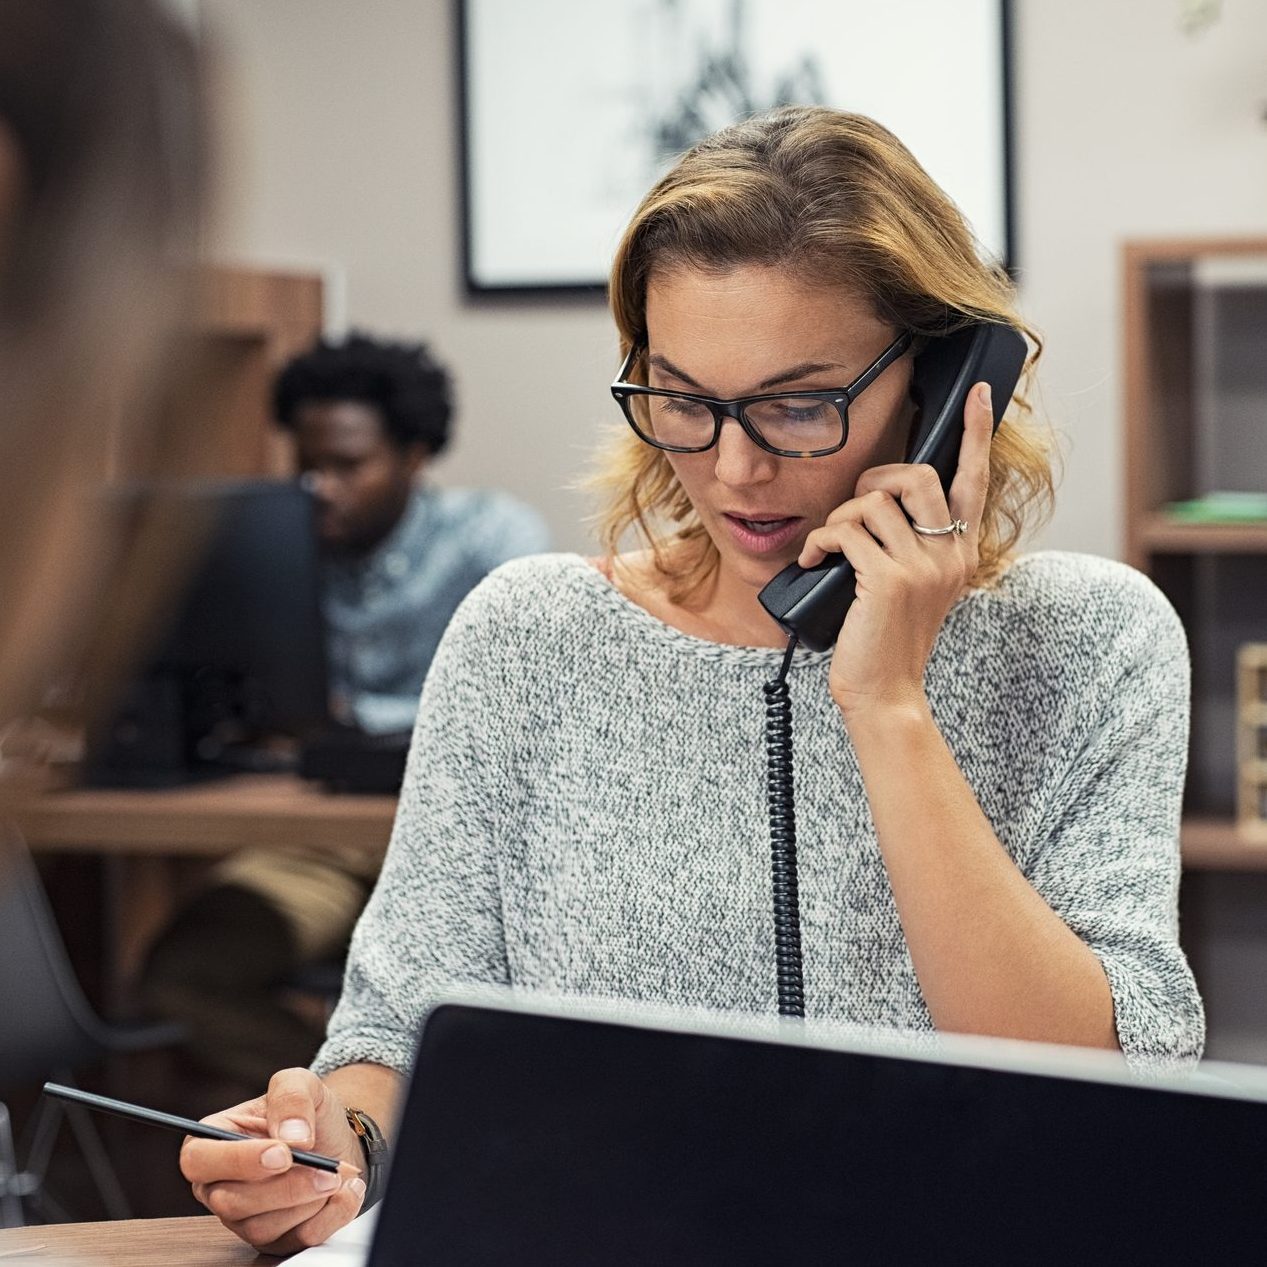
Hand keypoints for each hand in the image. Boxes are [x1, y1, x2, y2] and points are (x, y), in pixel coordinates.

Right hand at [180, 1067, 365, 1253]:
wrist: (336, 1139)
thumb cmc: (307, 1113)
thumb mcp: (300, 1083)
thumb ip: (291, 1097)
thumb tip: (292, 1138)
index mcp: (212, 1142)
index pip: (198, 1160)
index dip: (238, 1160)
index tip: (283, 1154)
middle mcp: (219, 1185)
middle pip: (230, 1202)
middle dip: (285, 1187)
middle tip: (326, 1170)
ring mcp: (244, 1218)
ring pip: (262, 1227)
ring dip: (309, 1201)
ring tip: (338, 1175)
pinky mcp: (274, 1239)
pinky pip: (296, 1240)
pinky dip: (330, 1216)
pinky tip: (346, 1192)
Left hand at [797, 381, 993, 720]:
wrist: (885, 694)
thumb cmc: (887, 641)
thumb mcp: (914, 589)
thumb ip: (912, 546)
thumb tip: (878, 502)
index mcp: (962, 554)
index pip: (976, 482)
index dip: (975, 434)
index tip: (977, 394)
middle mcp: (950, 556)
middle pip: (918, 475)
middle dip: (874, 479)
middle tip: (853, 509)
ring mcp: (923, 567)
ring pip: (873, 502)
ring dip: (839, 518)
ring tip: (828, 549)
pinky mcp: (888, 580)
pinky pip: (845, 531)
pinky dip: (819, 542)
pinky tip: (811, 563)